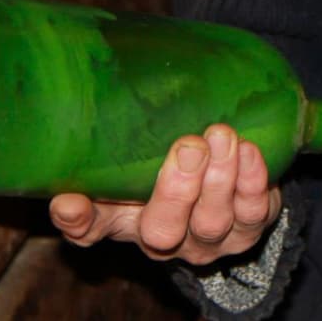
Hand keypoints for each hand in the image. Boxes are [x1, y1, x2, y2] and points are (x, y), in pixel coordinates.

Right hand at [49, 124, 281, 264]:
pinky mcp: (248, 230)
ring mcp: (207, 239)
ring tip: (222, 136)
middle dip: (176, 190)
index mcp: (124, 219)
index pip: (91, 227)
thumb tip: (108, 81)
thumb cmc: (172, 163)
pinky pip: (253, 213)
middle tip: (188, 146)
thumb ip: (123, 137)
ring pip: (211, 221)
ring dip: (219, 179)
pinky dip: (252, 181)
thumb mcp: (141, 157)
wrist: (234, 189)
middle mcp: (163, 238)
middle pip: (161, 230)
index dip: (78, 220)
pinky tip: (248, 151)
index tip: (68, 201)